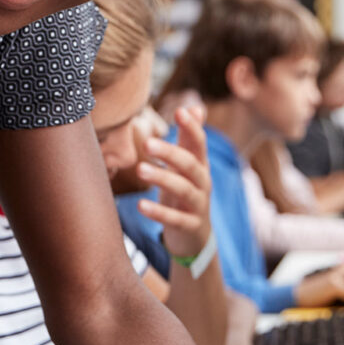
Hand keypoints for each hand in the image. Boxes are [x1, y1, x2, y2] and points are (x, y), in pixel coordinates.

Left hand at [136, 107, 214, 260]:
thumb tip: (195, 106)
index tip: (180, 111)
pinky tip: (141, 205)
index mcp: (200, 166)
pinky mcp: (190, 226)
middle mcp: (203, 183)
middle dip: (170, 152)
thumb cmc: (186, 193)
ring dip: (162, 178)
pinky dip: (159, 212)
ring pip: (184, 190)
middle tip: (147, 142)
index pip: (199, 143)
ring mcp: (198, 205)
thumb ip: (189, 138)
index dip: (192, 127)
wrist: (196, 237)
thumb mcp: (188, 166)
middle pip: (190, 164)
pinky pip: (175, 219)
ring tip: (140, 169)